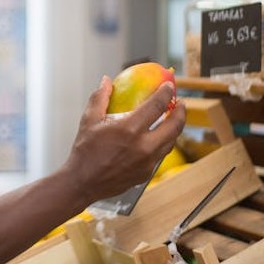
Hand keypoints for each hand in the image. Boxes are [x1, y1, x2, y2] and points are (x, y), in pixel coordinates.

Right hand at [62, 75, 185, 204]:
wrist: (83, 182)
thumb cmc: (84, 151)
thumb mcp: (88, 120)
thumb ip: (100, 97)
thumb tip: (106, 81)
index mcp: (129, 129)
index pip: (157, 105)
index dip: (166, 93)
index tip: (169, 86)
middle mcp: (143, 146)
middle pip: (174, 125)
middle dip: (181, 112)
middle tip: (180, 103)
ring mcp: (147, 162)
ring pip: (171, 142)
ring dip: (175, 128)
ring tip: (173, 120)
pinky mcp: (147, 173)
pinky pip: (161, 155)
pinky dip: (163, 143)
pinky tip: (158, 138)